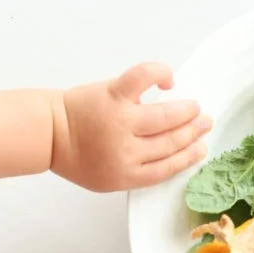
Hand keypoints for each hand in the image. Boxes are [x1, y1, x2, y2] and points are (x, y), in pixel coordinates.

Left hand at [51, 63, 210, 191]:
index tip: (202, 148)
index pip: (170, 167)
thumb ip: (136, 171)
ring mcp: (121, 121)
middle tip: (205, 122)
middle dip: (193, 132)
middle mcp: (128, 150)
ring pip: (166, 116)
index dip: (190, 156)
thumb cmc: (77, 156)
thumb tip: (169, 155)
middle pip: (172, 141)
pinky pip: (143, 78)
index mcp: (128, 174)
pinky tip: (168, 80)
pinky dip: (160, 74)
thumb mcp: (108, 178)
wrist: (48, 134)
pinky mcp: (113, 95)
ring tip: (194, 107)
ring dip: (186, 111)